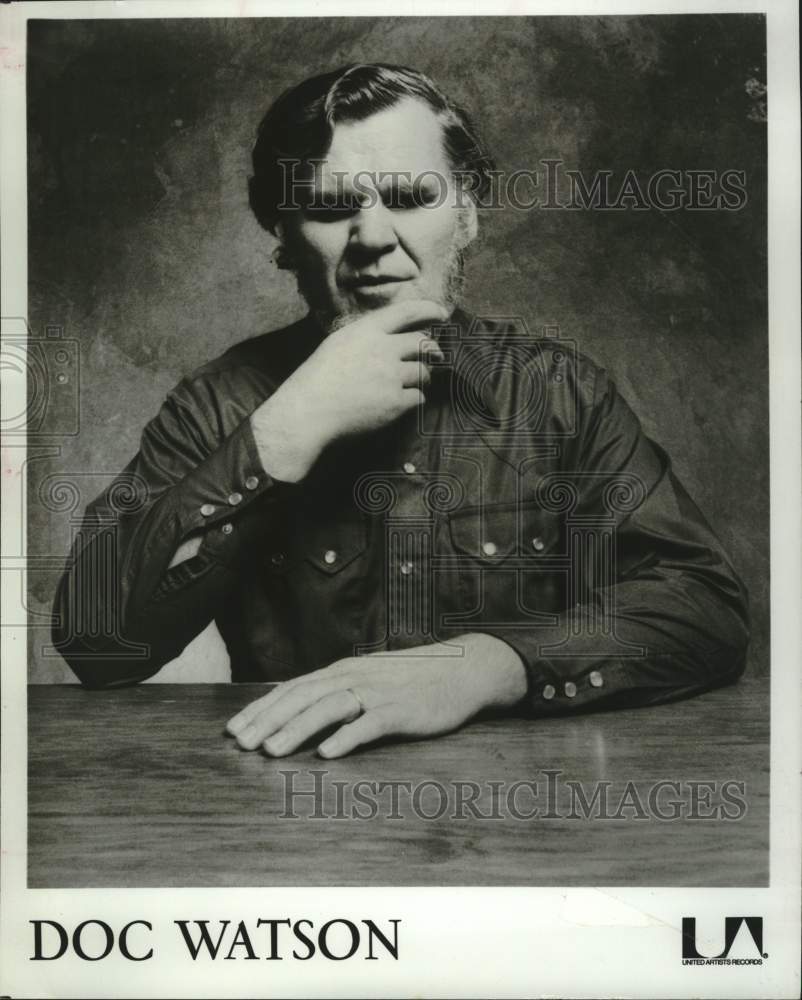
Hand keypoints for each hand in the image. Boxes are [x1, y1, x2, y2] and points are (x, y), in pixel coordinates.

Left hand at [225, 633, 527, 758]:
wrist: (463, 669)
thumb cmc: (411, 680)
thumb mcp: (368, 679)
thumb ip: (336, 692)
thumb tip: (297, 710)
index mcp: (342, 671)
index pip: (292, 689)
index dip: (261, 709)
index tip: (233, 730)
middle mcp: (354, 677)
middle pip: (303, 697)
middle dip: (268, 721)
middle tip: (240, 744)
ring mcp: (378, 692)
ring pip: (329, 708)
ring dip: (297, 729)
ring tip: (271, 751)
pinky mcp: (401, 710)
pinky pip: (370, 724)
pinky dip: (347, 737)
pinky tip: (327, 753)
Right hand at [250, 299, 447, 480]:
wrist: (309, 411)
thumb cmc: (318, 379)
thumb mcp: (339, 343)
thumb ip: (367, 336)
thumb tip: (394, 336)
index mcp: (366, 330)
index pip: (407, 312)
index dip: (429, 310)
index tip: (442, 314)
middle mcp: (383, 349)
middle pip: (423, 343)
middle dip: (431, 351)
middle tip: (433, 357)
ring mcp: (391, 376)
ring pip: (424, 372)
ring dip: (422, 377)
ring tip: (411, 383)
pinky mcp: (395, 403)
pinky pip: (419, 397)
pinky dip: (414, 400)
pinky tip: (401, 402)